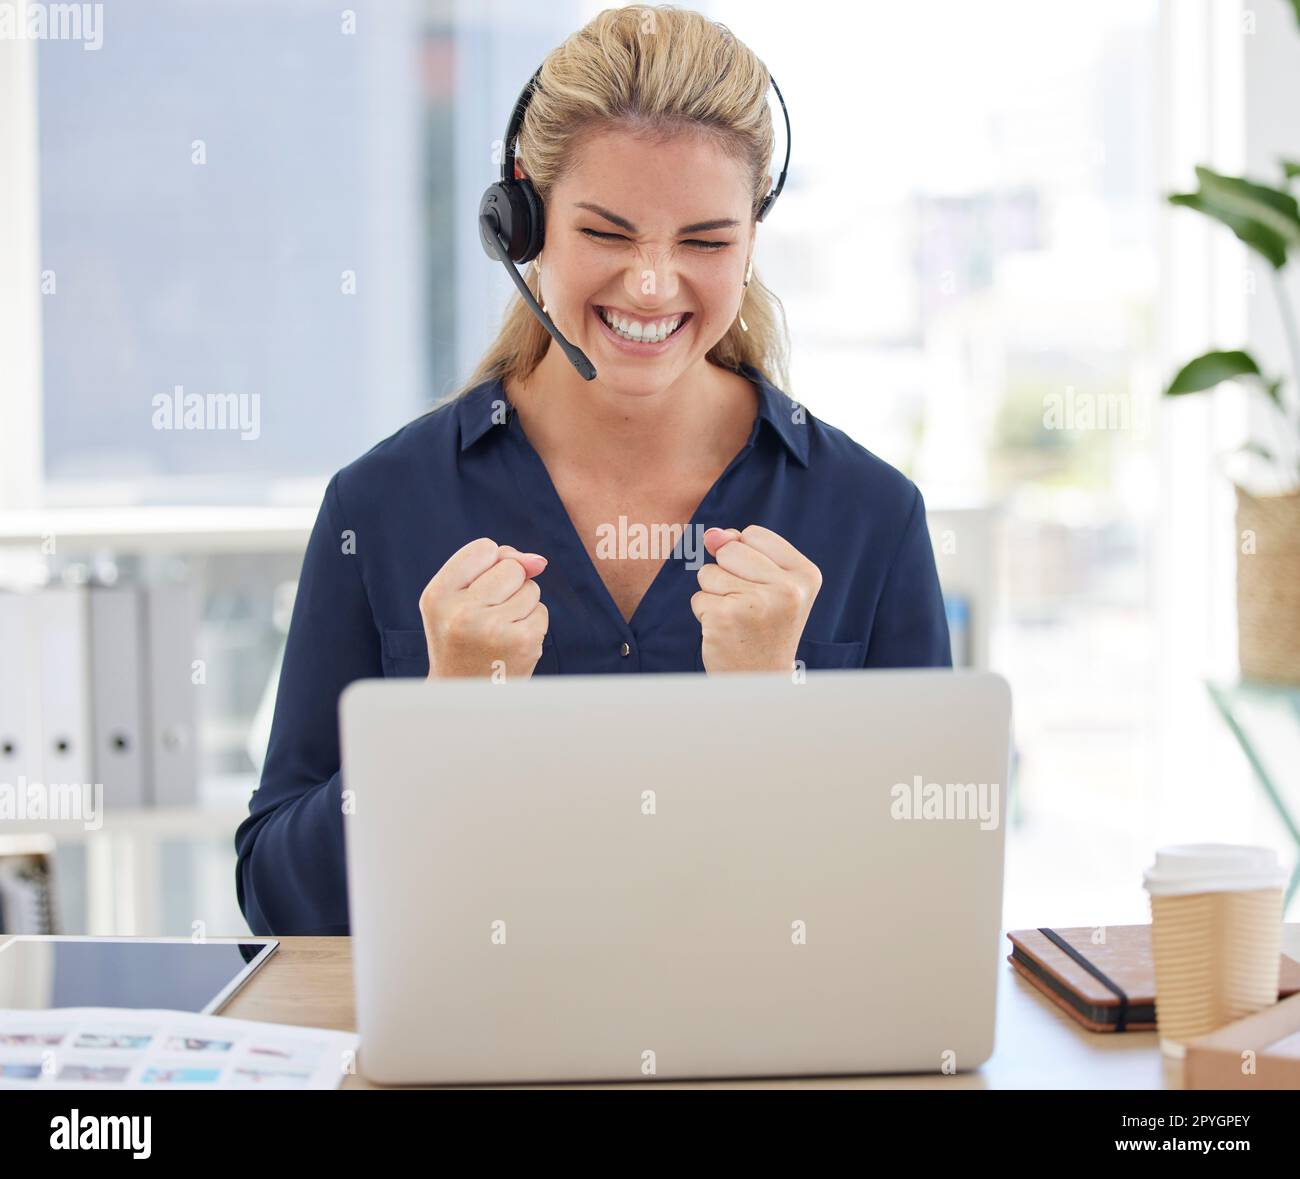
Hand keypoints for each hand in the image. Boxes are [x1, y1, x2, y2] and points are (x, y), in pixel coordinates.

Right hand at [419, 537, 548, 678]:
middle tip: (487, 617)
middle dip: (509, 585)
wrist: (464, 696)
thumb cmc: (463, 640)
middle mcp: (461, 612)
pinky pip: (541, 611)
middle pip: (512, 566)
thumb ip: (492, 567)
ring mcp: (493, 628)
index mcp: (437, 596)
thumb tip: (539, 561)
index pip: (484, 548)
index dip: (489, 566)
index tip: (475, 593)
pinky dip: (532, 624)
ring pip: (530, 588)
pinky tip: (512, 644)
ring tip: (498, 632)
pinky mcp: (521, 642)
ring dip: (522, 606)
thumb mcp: (458, 599)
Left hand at [690, 525, 821, 673]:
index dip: (746, 558)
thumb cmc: (763, 626)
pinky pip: (698, 597)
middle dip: (727, 574)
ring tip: (738, 619)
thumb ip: (741, 549)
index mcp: (805, 575)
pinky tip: (726, 631)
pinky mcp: (725, 618)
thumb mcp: (766, 582)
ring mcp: (757, 604)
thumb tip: (712, 535)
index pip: (753, 534)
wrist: (760, 681)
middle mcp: (787, 589)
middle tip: (748, 607)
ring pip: (709, 573)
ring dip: (714, 594)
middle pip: (730, 549)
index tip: (764, 589)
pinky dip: (705, 613)